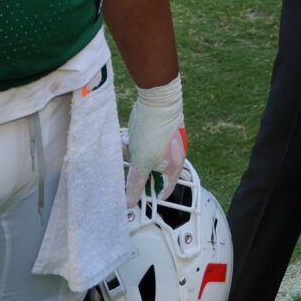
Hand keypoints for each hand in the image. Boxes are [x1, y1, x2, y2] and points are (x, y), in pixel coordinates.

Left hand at [124, 77, 186, 206]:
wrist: (157, 98)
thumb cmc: (154, 131)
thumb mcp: (143, 162)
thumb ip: (136, 184)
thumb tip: (129, 202)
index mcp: (175, 166)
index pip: (165, 189)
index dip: (151, 195)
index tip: (136, 199)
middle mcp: (172, 156)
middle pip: (151, 172)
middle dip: (137, 168)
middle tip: (129, 162)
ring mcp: (165, 143)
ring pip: (143, 157)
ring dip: (132, 154)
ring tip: (126, 145)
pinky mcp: (156, 132)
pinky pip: (140, 144)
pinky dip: (132, 143)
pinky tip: (127, 137)